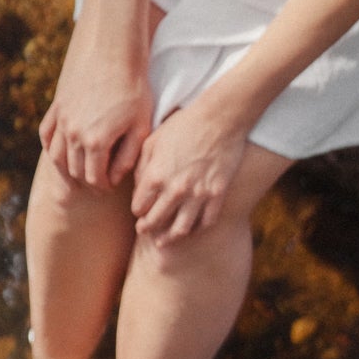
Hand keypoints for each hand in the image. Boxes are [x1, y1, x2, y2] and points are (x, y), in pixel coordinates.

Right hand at [40, 16, 152, 189]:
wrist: (113, 49)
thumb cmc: (134, 86)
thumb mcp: (141, 124)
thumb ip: (128, 156)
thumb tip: (114, 178)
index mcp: (96, 142)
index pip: (94, 178)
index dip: (104, 185)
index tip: (112, 184)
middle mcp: (73, 133)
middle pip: (75, 170)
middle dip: (88, 179)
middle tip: (101, 179)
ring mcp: (62, 119)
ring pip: (57, 156)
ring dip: (69, 167)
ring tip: (83, 168)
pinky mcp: (57, 106)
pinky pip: (46, 135)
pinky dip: (52, 147)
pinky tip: (63, 150)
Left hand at [130, 101, 246, 243]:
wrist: (220, 117)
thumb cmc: (184, 124)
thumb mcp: (154, 139)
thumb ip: (142, 165)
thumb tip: (139, 186)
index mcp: (156, 176)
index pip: (139, 207)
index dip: (137, 210)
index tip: (139, 210)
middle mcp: (175, 190)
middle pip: (156, 222)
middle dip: (147, 228)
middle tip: (145, 230)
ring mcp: (198, 194)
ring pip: (180, 229)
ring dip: (169, 238)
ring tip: (164, 241)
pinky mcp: (217, 194)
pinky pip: (206, 221)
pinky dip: (196, 229)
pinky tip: (191, 229)